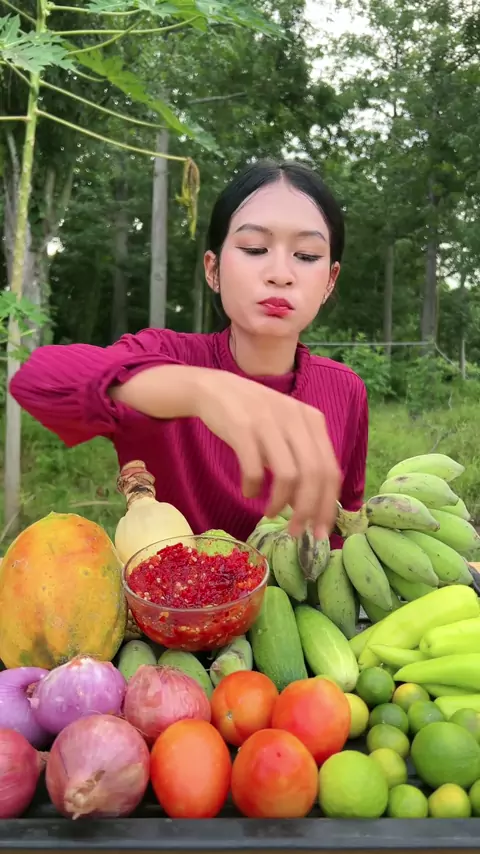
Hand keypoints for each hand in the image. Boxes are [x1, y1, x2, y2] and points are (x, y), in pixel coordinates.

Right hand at [193, 370, 340, 538]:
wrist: (216, 389)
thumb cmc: (255, 415)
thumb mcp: (286, 429)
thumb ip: (302, 458)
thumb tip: (309, 505)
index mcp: (313, 420)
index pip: (331, 470)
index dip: (328, 505)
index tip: (320, 531)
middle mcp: (296, 420)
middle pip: (313, 475)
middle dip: (308, 510)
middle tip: (296, 531)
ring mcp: (270, 423)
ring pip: (288, 475)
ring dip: (280, 503)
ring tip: (270, 513)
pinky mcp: (243, 428)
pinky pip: (254, 469)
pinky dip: (253, 487)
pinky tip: (249, 491)